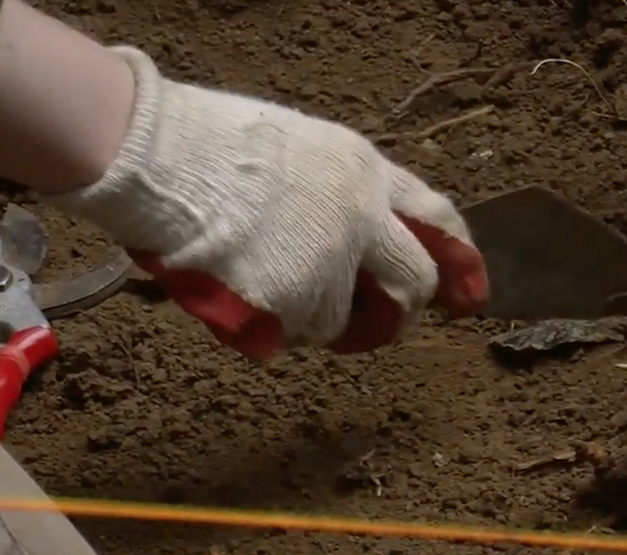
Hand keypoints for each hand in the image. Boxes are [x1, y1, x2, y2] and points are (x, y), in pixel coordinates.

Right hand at [47, 47, 487, 359]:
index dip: (459, 259)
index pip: (437, 217)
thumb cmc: (209, 144)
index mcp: (364, 173)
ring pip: (341, 323)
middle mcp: (359, 222)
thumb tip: (363, 238)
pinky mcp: (285, 306)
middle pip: (411, 286)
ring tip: (264, 282)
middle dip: (399, 311)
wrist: (156, 157)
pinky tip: (237, 292)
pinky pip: (289, 338)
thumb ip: (340, 192)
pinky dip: (268, 328)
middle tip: (375, 324)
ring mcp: (324, 267)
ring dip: (312, 318)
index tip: (470, 292)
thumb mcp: (299, 148)